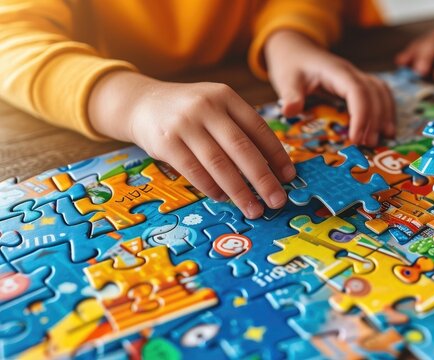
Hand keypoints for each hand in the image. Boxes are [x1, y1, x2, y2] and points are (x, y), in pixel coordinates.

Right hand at [88, 72, 294, 218]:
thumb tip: (272, 167)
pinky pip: (194, 171)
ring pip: (218, 164)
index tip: (289, 177)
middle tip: (277, 201)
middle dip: (263, 178)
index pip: (258, 128)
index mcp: (226, 97)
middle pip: (242, 148)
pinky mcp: (165, 142)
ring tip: (254, 209)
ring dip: (239, 191)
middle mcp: (207, 107)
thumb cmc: (189, 111)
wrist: (141, 103)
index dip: (277, 155)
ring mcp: (184, 124)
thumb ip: (239, 129)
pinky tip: (223, 198)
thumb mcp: (216, 107)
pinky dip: (211, 188)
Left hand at [264, 30, 394, 146]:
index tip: (355, 138)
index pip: (357, 91)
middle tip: (369, 144)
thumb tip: (289, 112)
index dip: (361, 115)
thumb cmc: (292, 65)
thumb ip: (290, 95)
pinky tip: (386, 127)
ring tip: (385, 137)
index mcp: (335, 71)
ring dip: (385, 114)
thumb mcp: (286, 79)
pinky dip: (387, 110)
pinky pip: (380, 94)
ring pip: (381, 92)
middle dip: (375, 119)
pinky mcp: (359, 84)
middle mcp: (351, 72)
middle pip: (374, 93)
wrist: (296, 49)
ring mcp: (357, 77)